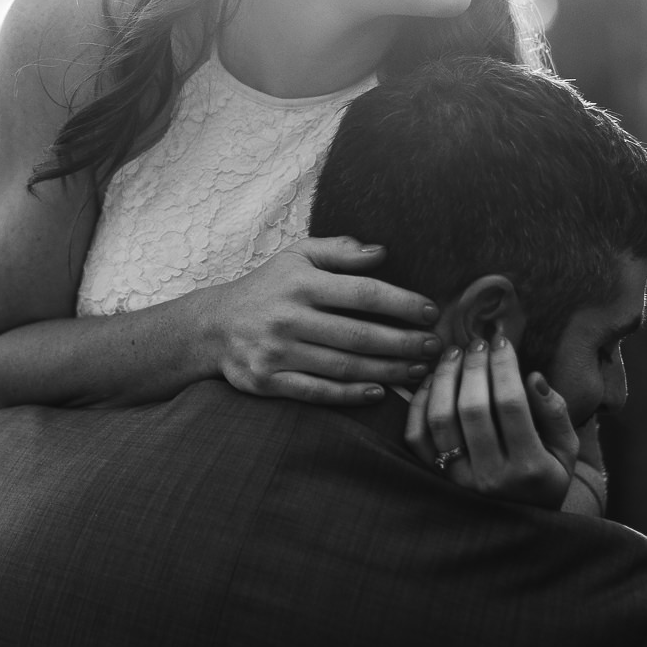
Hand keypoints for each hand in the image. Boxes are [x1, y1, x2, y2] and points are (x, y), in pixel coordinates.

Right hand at [206, 237, 441, 404]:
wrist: (212, 326)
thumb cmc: (267, 287)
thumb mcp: (297, 256)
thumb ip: (340, 250)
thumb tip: (383, 251)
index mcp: (300, 282)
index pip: (362, 293)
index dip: (402, 303)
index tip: (431, 312)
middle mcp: (288, 317)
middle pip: (359, 335)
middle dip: (404, 343)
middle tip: (434, 346)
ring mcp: (277, 352)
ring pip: (344, 366)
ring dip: (387, 370)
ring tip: (418, 369)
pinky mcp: (268, 381)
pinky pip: (317, 392)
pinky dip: (350, 395)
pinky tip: (378, 392)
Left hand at [404, 332, 578, 508]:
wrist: (520, 526)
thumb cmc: (546, 478)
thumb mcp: (566, 451)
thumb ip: (555, 413)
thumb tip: (532, 376)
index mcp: (529, 469)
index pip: (511, 405)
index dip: (504, 366)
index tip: (502, 341)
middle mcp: (489, 477)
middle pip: (472, 409)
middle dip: (473, 367)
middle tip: (477, 343)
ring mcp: (458, 481)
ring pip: (440, 420)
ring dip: (444, 379)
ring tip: (454, 354)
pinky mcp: (435, 479)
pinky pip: (416, 437)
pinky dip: (419, 403)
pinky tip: (433, 380)